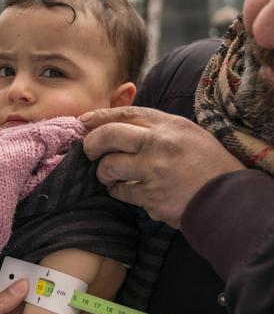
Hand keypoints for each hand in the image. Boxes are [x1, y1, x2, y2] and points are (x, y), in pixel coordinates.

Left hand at [81, 107, 244, 227]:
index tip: (84, 120)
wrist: (228, 199)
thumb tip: (124, 126)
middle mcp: (159, 144)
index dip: (100, 116)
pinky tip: (121, 191)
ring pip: (109, 167)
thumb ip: (158, 128)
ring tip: (108, 176)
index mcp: (169, 125)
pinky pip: (120, 192)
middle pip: (109, 136)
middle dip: (91, 143)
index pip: (126, 114)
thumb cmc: (209, 165)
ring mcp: (153, 171)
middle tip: (88, 151)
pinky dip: (116, 191)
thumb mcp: (188, 134)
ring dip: (103, 173)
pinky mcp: (150, 196)